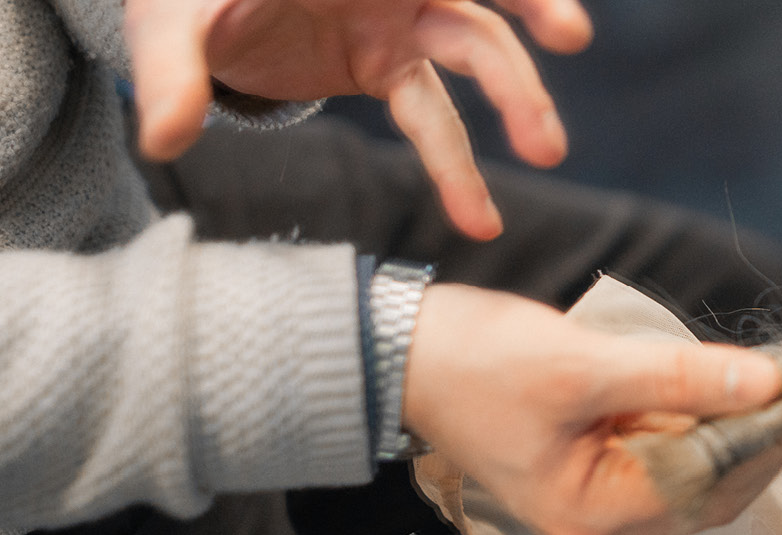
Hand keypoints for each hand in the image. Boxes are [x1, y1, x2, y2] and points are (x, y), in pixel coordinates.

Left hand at [124, 0, 592, 239]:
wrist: (195, 10)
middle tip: (570, 34)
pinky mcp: (392, 66)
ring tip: (547, 151)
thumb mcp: (168, 24)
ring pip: (478, 52)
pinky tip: (477, 219)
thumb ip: (172, 75)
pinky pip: (438, 118)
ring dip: (517, 97)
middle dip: (531, 5)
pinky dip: (457, 168)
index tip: (544, 5)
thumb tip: (164, 138)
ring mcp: (399, 22)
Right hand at [401, 284, 781, 534]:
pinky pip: (671, 445)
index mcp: (591, 511)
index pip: (711, 481)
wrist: (396, 348)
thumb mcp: (582, 363)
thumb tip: (765, 380)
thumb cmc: (472, 361)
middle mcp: (599, 517)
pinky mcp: (596, 460)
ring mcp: (598, 492)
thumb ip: (678, 375)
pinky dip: (707, 415)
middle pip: (713, 484)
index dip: (770, 435)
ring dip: (743, 424)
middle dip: (766, 434)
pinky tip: (742, 384)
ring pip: (698, 465)